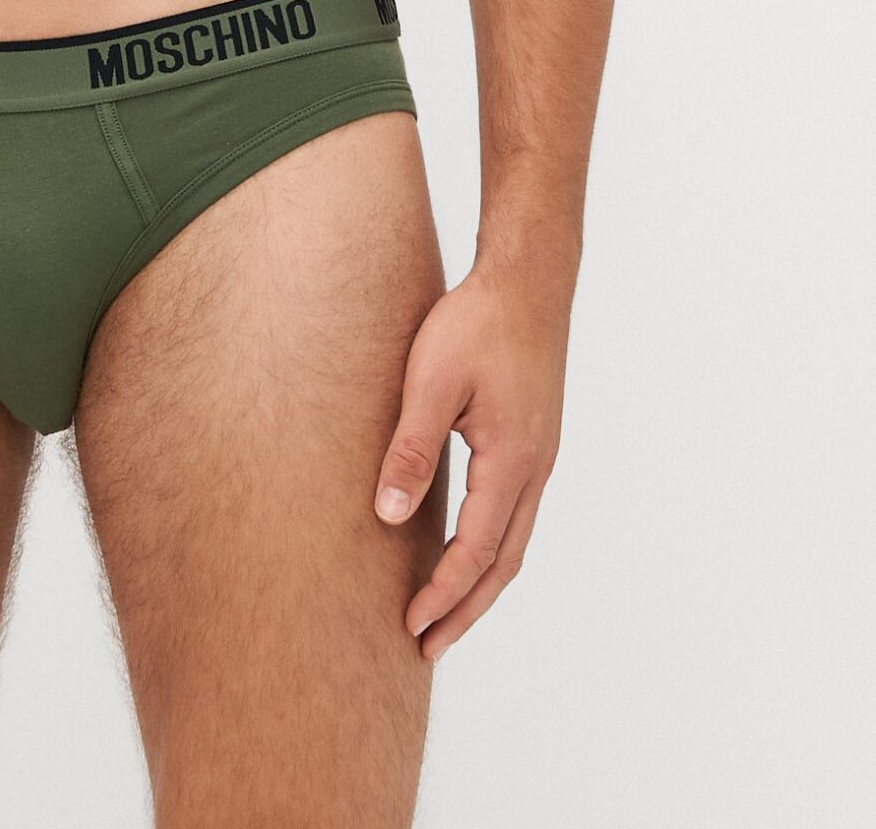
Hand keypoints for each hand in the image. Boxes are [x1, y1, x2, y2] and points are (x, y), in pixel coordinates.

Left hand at [374, 263, 567, 658]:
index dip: (442, 594)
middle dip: (464, 609)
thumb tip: (387, 516)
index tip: (410, 627)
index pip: (475, 552)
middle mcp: (534, 469)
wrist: (528, 280)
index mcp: (511, 461)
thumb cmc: (477, 322)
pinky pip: (515, 515)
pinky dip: (492, 549)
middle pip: (502, 564)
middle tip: (427, 647)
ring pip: (513, 542)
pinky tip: (466, 550)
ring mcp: (540, 457)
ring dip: (480, 584)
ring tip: (445, 614)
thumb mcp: (432, 382)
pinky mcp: (534, 441)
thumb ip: (411, 449)